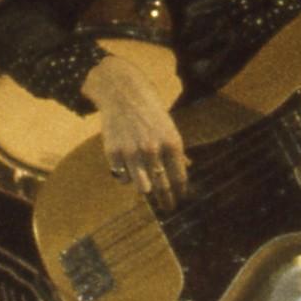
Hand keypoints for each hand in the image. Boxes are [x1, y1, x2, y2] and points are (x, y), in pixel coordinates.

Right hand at [85, 42, 188, 200]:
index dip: (181, 192)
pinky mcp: (113, 153)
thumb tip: (187, 168)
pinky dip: (126, 178)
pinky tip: (129, 172)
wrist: (122, 93)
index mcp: (171, 143)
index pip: (179, 178)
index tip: (180, 200)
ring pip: (142, 187)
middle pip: (162, 187)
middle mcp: (152, 150)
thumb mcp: (169, 127)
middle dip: (167, 200)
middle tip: (168, 207)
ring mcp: (131, 152)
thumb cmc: (150, 111)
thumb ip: (176, 150)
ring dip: (147, 190)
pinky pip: (122, 178)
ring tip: (149, 191)